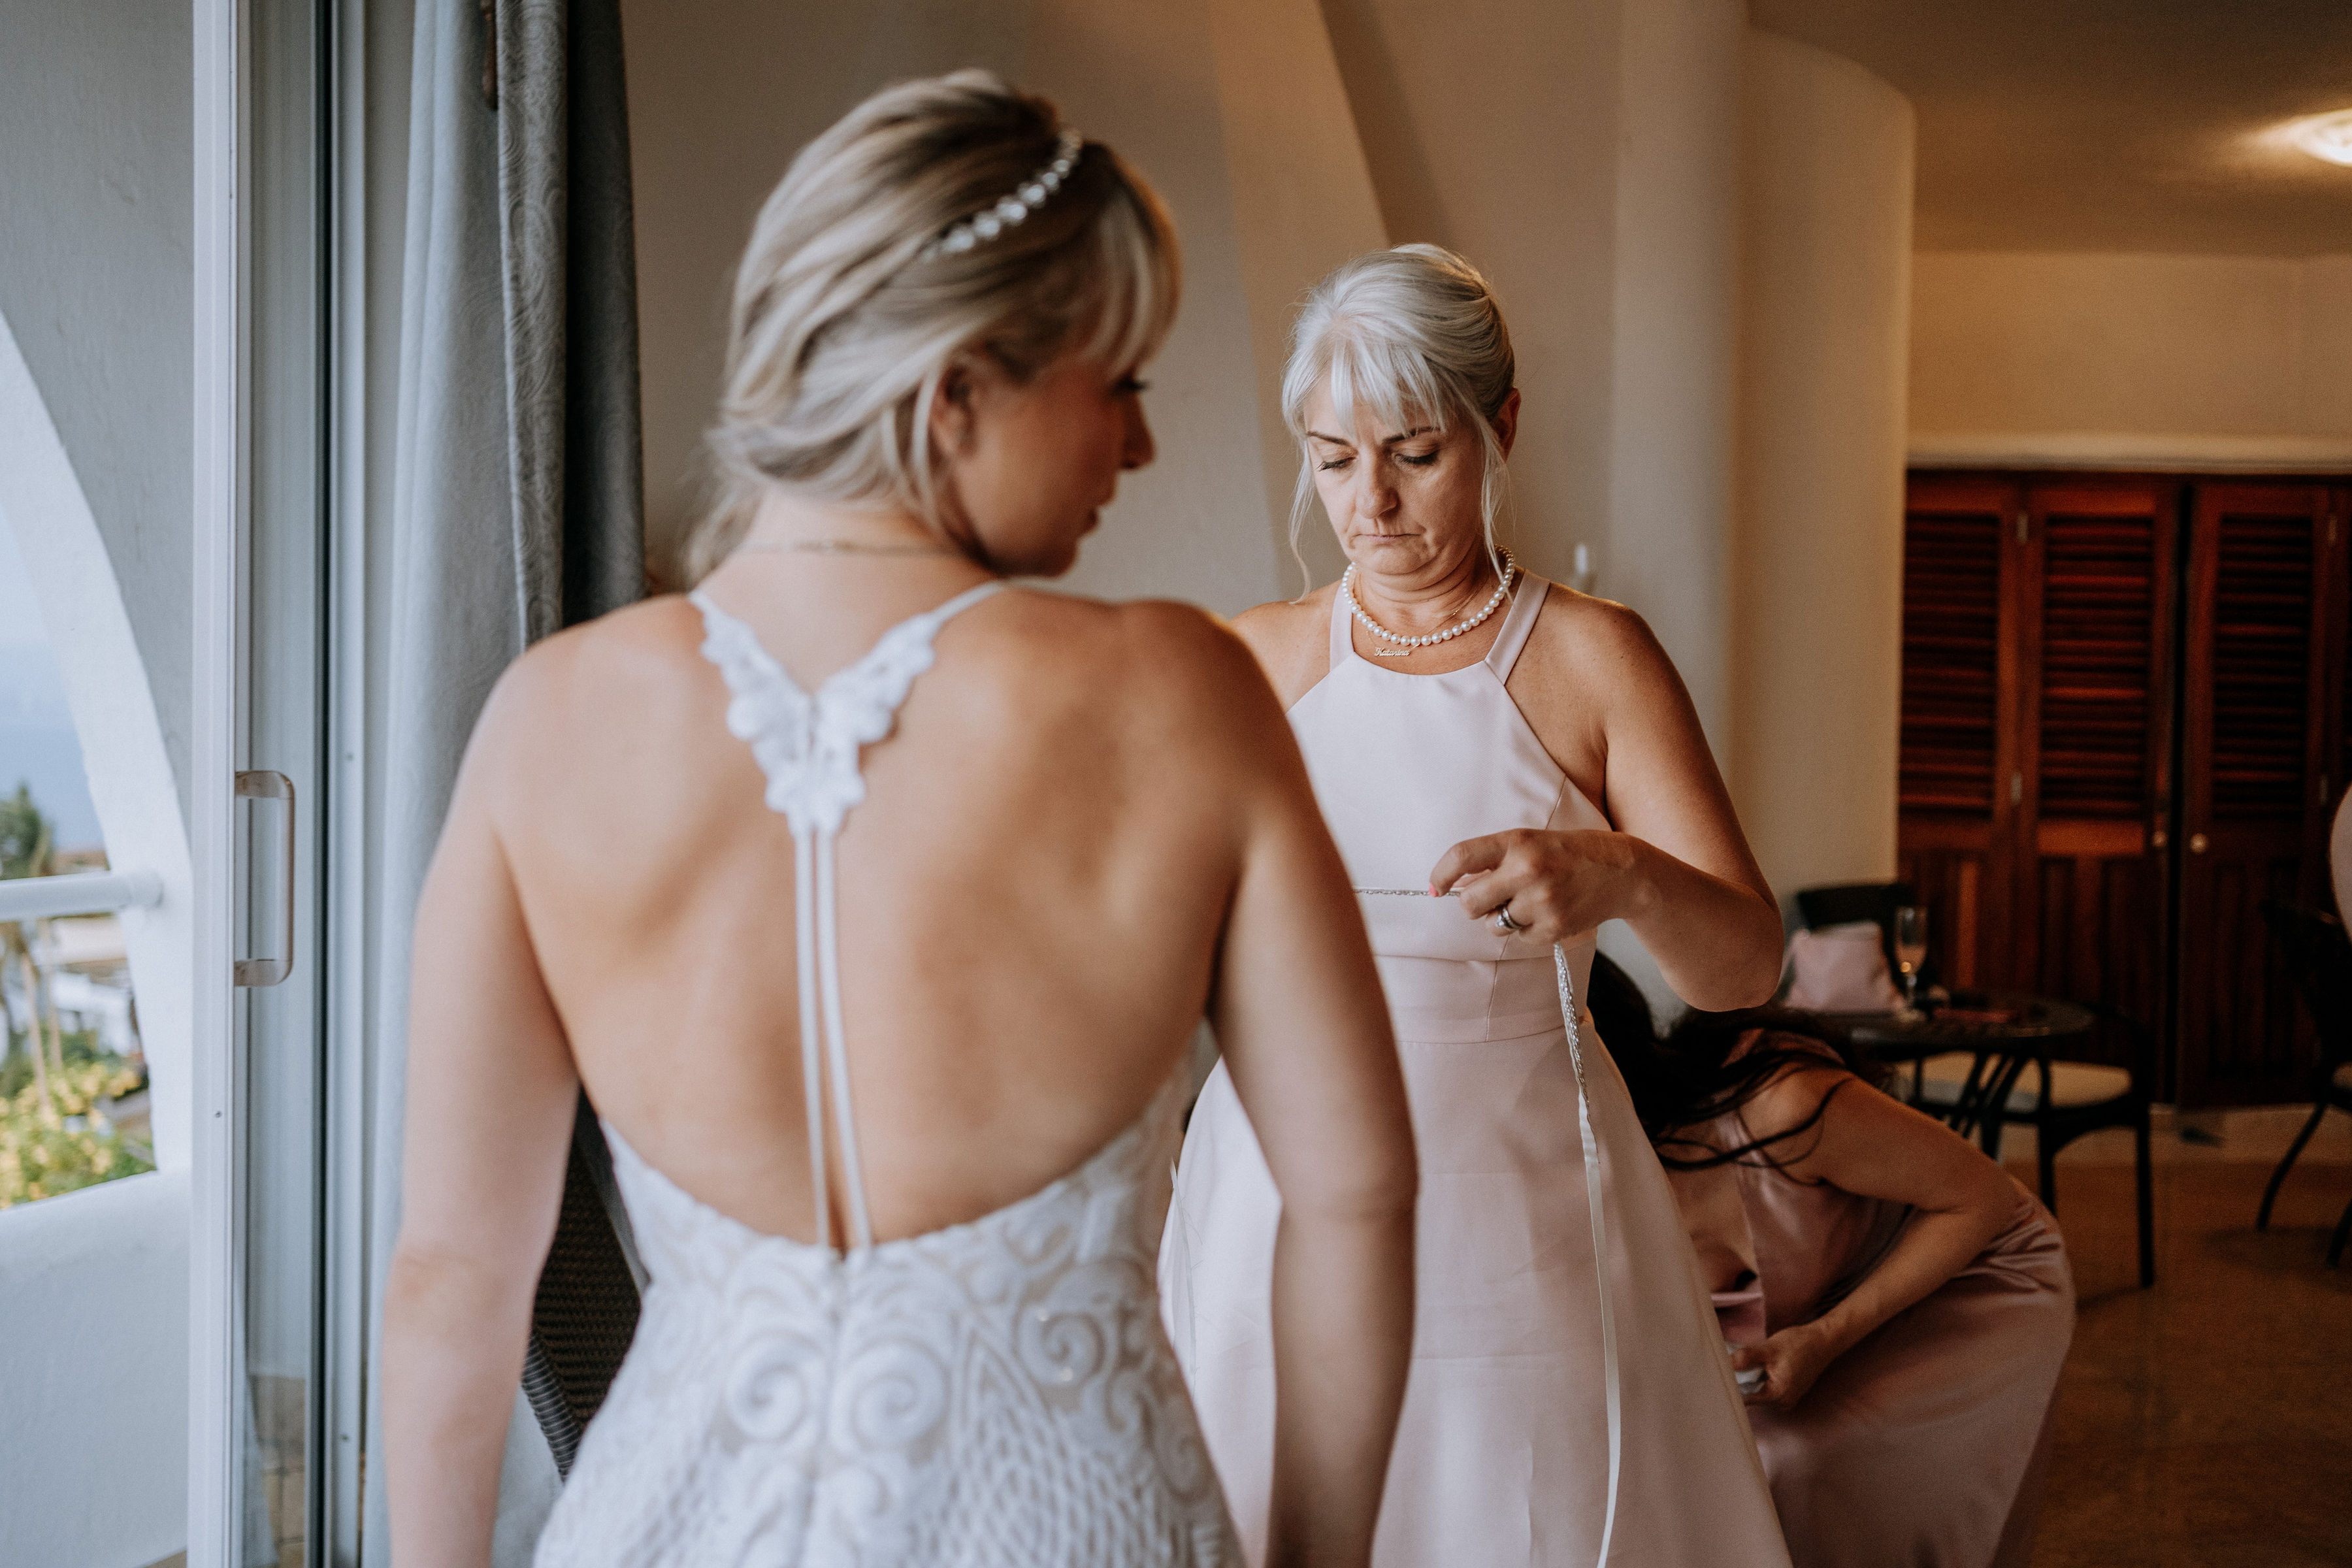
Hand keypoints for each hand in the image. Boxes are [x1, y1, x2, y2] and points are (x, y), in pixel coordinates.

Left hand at [1428, 829, 1647, 944]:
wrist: (1621, 872)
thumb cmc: (1568, 854)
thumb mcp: (1531, 842)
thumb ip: (1494, 860)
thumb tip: (1455, 886)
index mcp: (1517, 841)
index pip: (1462, 856)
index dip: (1440, 874)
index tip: (1434, 887)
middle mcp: (1527, 871)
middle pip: (1469, 903)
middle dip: (1472, 905)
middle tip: (1489, 899)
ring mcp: (1541, 902)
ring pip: (1492, 925)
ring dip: (1501, 918)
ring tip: (1527, 902)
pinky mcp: (1553, 928)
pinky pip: (1519, 938)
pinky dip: (1526, 929)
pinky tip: (1547, 912)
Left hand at [1731, 1323, 1839, 1410]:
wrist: (1822, 1341)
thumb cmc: (1798, 1344)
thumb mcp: (1768, 1348)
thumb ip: (1746, 1357)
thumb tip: (1725, 1365)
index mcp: (1779, 1395)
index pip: (1745, 1400)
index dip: (1730, 1389)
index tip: (1717, 1380)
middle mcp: (1784, 1403)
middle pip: (1751, 1398)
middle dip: (1739, 1384)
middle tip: (1727, 1370)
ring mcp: (1787, 1399)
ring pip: (1758, 1393)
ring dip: (1750, 1382)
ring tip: (1744, 1367)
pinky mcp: (1788, 1393)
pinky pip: (1767, 1390)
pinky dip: (1759, 1381)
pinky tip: (1758, 1368)